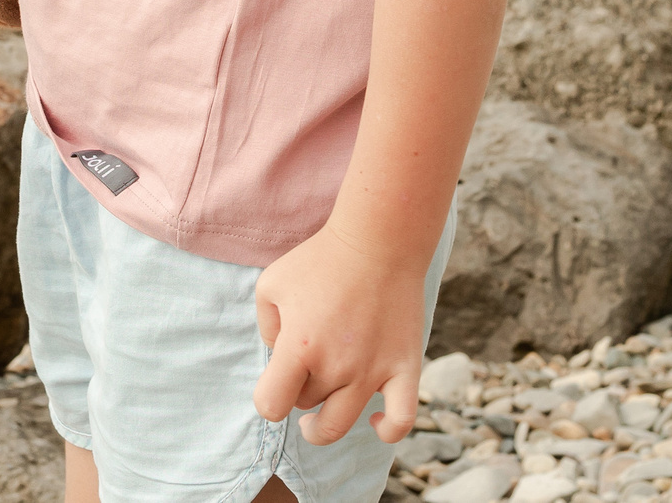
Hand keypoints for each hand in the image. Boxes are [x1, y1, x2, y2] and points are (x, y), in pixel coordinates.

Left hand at [251, 220, 430, 446]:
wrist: (378, 241)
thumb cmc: (321, 259)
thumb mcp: (272, 283)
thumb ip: (266, 328)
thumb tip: (279, 359)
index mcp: (300, 347)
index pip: (271, 405)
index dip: (268, 400)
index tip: (274, 385)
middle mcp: (337, 366)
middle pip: (306, 406)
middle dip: (298, 391)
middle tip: (302, 373)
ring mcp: (373, 371)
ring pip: (340, 423)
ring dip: (324, 427)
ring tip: (318, 419)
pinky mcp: (405, 368)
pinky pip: (401, 420)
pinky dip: (387, 431)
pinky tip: (376, 421)